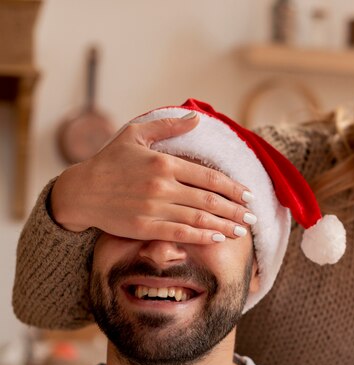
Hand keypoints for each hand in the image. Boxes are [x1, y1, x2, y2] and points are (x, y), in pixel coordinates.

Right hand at [51, 112, 256, 243]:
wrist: (80, 191)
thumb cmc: (109, 161)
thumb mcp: (135, 134)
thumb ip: (168, 126)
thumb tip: (196, 118)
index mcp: (164, 163)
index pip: (209, 177)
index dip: (232, 188)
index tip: (248, 195)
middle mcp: (162, 186)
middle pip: (209, 200)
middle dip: (235, 210)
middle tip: (253, 216)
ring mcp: (154, 209)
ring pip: (199, 219)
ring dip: (224, 225)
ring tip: (242, 230)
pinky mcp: (145, 228)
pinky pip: (180, 234)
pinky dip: (202, 237)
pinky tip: (217, 238)